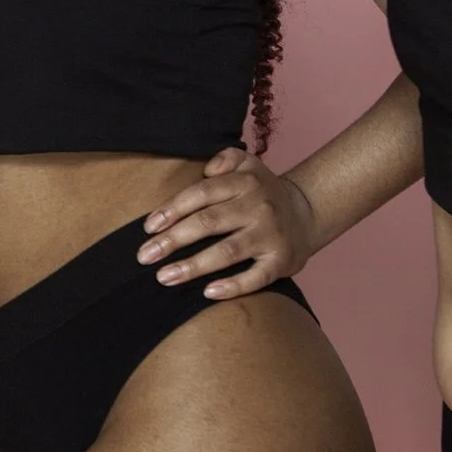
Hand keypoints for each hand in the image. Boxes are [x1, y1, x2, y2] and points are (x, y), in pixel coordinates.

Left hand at [137, 148, 320, 297]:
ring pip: (228, 251)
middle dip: (173, 240)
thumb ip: (226, 159)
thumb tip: (207, 170)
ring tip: (164, 277)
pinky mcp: (282, 260)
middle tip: (144, 256)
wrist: (307, 214)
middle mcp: (258, 206)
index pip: (201, 194)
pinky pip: (256, 277)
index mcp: (245, 182)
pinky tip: (207, 293)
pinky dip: (232, 286)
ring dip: (193, 266)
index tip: (148, 228)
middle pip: (208, 222)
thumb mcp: (248, 164)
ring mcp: (271, 235)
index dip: (172, 210)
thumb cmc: (262, 192)